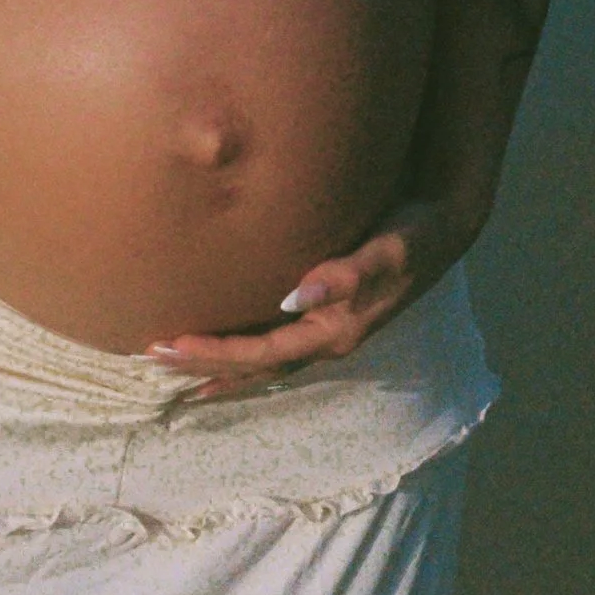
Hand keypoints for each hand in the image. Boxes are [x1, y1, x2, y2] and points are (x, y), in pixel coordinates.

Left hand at [144, 193, 476, 403]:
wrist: (446, 225)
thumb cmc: (415, 232)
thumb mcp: (387, 250)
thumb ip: (346, 273)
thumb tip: (295, 297)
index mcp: (334, 331)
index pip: (260, 353)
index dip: (213, 353)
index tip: (168, 345)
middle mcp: (326, 340)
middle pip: (253, 367)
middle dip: (201, 367)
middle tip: (148, 359)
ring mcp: (326, 332)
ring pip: (260, 363)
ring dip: (216, 368)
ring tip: (171, 369)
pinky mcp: (325, 316)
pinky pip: (272, 346)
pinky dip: (239, 355)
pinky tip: (217, 351)